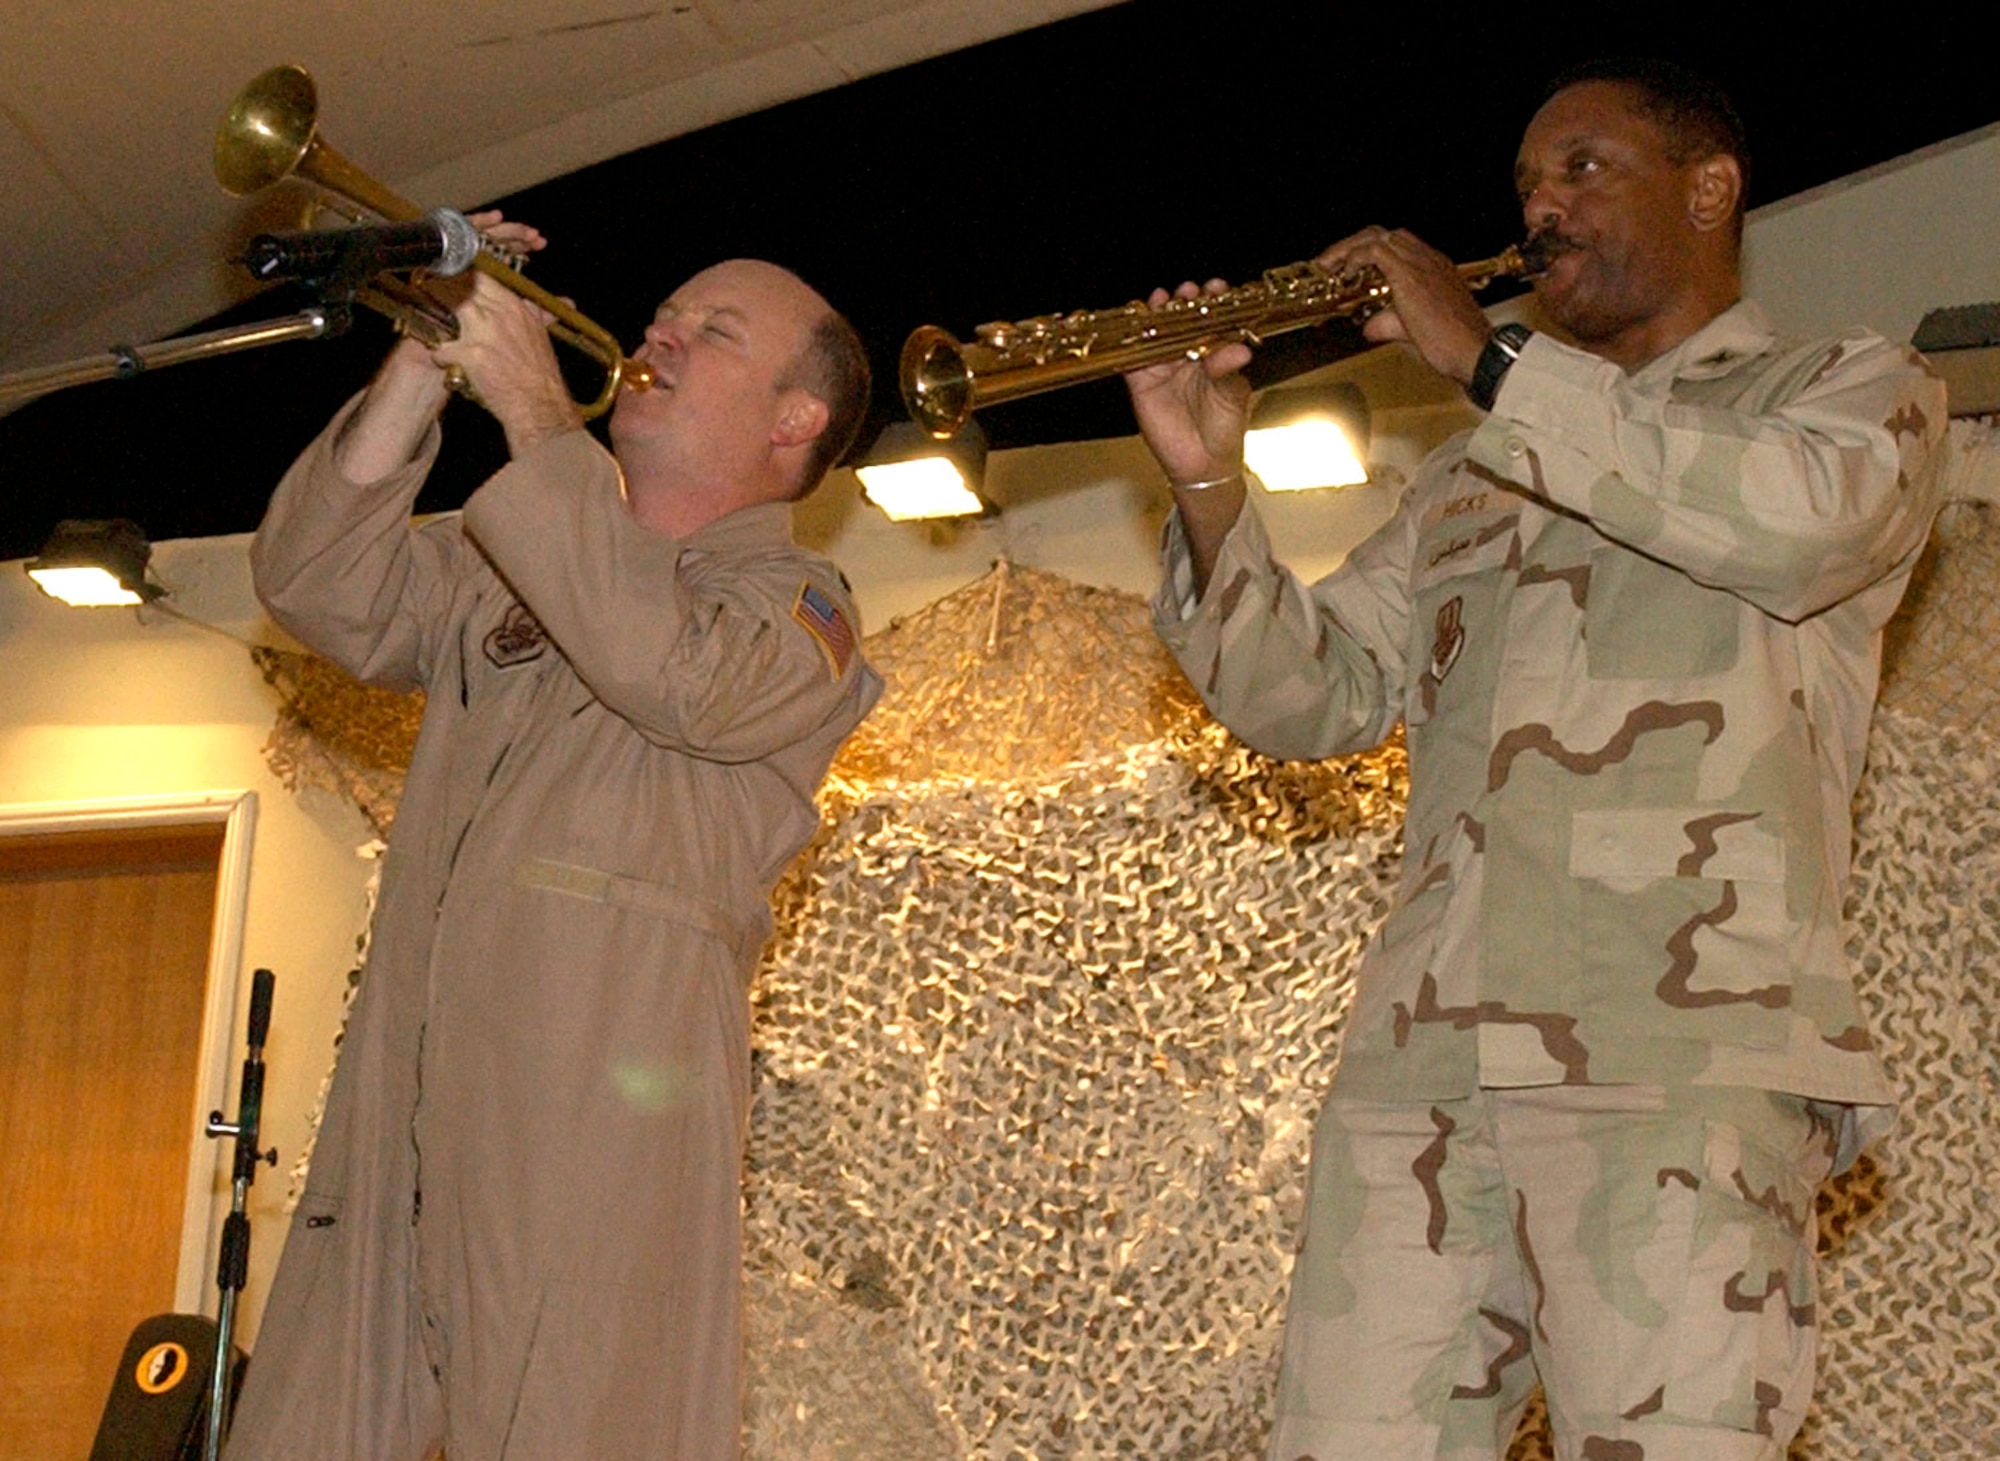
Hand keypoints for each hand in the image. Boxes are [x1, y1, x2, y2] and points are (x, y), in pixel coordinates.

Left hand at [432, 272, 582, 455]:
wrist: (540, 405)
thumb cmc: (540, 376)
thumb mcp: (540, 336)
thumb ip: (533, 315)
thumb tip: (539, 304)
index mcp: (514, 307)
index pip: (481, 278)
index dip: (462, 278)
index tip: (451, 282)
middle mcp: (499, 314)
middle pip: (459, 287)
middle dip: (442, 291)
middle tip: (431, 298)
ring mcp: (483, 333)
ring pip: (446, 307)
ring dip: (437, 317)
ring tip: (434, 327)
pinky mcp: (470, 355)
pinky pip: (442, 348)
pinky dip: (440, 356)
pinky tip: (446, 363)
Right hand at [1122, 278, 1254, 485]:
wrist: (1202, 463)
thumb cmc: (1225, 428)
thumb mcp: (1232, 395)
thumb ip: (1228, 370)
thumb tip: (1239, 349)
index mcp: (1212, 351)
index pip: (1210, 319)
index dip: (1212, 300)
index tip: (1216, 287)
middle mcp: (1186, 353)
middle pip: (1180, 318)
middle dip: (1184, 299)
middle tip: (1190, 290)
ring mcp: (1162, 365)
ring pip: (1155, 331)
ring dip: (1157, 312)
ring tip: (1164, 299)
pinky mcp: (1140, 381)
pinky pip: (1131, 356)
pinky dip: (1129, 338)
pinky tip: (1134, 321)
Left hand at [1314, 227, 1490, 385]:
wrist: (1476, 351)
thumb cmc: (1453, 345)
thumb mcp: (1413, 330)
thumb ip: (1388, 323)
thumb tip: (1368, 327)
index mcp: (1432, 266)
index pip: (1395, 244)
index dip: (1367, 251)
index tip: (1347, 268)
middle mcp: (1427, 258)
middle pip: (1382, 233)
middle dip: (1351, 244)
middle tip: (1330, 264)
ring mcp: (1420, 263)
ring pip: (1375, 236)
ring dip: (1346, 249)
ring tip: (1328, 267)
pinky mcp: (1410, 275)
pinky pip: (1374, 252)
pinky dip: (1354, 259)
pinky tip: (1345, 276)